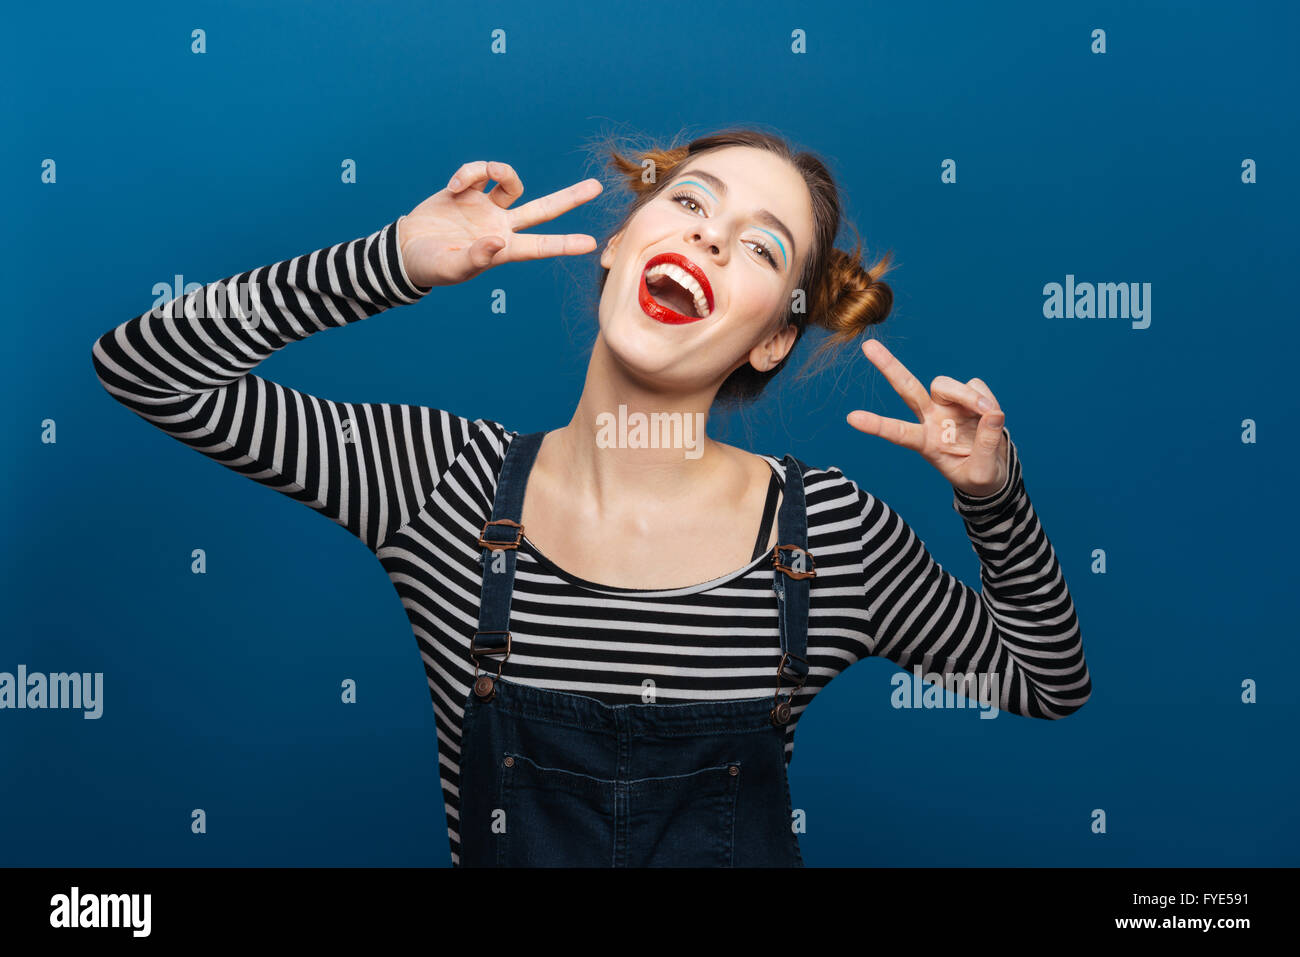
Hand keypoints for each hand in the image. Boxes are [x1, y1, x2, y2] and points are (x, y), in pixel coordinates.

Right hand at [397, 161, 603, 286]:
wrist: (405, 249)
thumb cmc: (430, 266)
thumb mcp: (453, 267)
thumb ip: (476, 257)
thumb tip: (499, 240)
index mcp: (503, 250)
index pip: (540, 247)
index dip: (564, 244)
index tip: (590, 244)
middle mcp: (501, 226)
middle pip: (543, 209)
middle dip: (570, 199)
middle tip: (596, 187)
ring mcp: (487, 208)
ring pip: (512, 183)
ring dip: (498, 171)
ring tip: (471, 179)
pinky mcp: (469, 191)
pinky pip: (479, 172)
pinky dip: (469, 172)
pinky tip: (452, 187)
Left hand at [846, 339, 1009, 496]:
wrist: (995, 472)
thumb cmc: (979, 477)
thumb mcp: (981, 474)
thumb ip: (986, 446)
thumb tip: (993, 414)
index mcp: (925, 443)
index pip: (898, 433)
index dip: (876, 425)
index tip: (852, 418)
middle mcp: (931, 419)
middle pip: (907, 388)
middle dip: (889, 367)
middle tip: (869, 346)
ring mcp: (948, 405)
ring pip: (946, 384)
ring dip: (968, 395)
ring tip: (988, 413)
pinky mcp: (968, 396)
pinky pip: (975, 385)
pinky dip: (987, 398)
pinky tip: (992, 414)